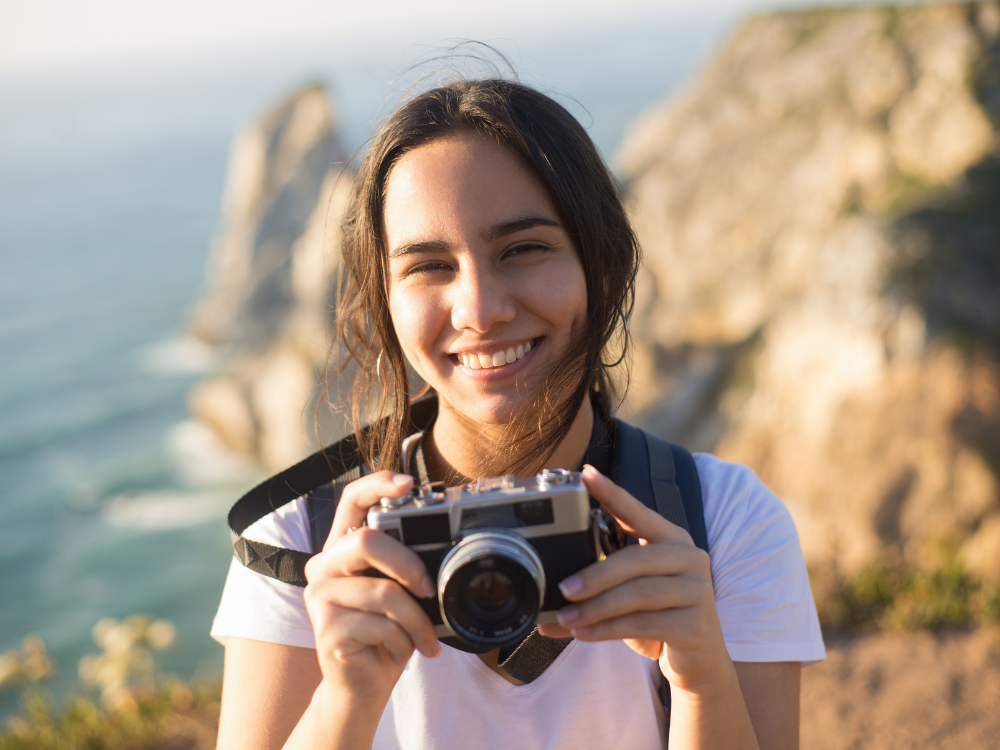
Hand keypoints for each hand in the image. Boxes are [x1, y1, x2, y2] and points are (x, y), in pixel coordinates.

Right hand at [302, 471, 441, 706]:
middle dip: (409, 565)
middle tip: (428, 589)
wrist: (364, 686)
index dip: (377, 484)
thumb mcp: (401, 593)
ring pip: (383, 591)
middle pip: (367, 541)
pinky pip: (380, 625)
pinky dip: (402, 641)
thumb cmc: (386, 635)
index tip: (407, 482)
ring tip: (422, 637)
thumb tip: (443, 554)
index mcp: (343, 549)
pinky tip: (398, 651)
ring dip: (415, 620)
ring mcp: (320, 597)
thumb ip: (407, 567)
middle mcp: (324, 566)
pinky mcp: (326, 629)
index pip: (351, 500)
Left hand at [537, 465, 730, 694]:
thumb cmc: (659, 616)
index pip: (637, 512)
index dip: (612, 493)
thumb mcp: (633, 591)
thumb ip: (603, 583)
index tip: (585, 475)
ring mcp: (698, 590)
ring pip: (638, 594)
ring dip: (596, 608)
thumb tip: (549, 594)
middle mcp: (690, 558)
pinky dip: (607, 629)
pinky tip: (583, 634)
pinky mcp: (695, 625)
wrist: (698, 658)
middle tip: (563, 588)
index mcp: (672, 539)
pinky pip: (643, 624)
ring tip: (566, 617)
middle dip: (595, 575)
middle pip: (636, 559)